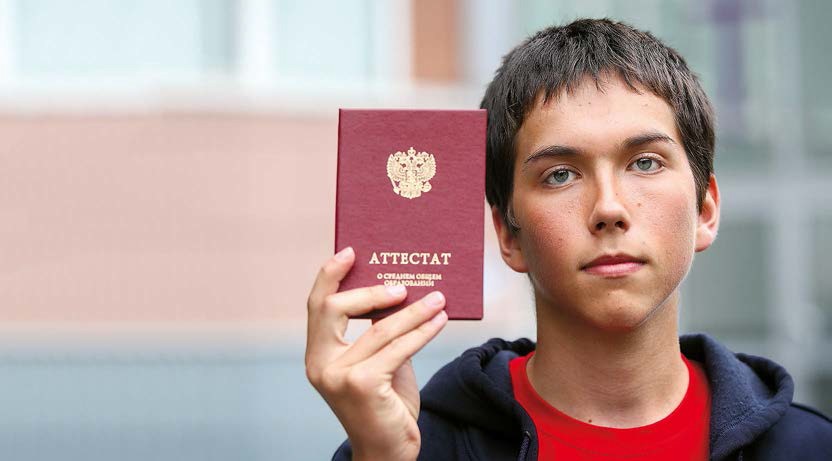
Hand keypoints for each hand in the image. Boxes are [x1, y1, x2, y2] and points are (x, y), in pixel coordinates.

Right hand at [305, 247, 447, 460]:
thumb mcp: (377, 363)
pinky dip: (422, 331)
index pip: (317, 306)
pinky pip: (399, 348)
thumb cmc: (384, 405)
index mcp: (317, 355)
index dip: (329, 275)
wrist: (388, 452)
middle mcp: (320, 364)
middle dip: (370, 290)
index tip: (350, 252)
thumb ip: (378, 333)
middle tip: (403, 285)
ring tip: (438, 299)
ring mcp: (338, 375)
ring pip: (379, 328)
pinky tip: (438, 321)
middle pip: (334, 308)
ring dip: (413, 311)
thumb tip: (400, 293)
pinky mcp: (362, 385)